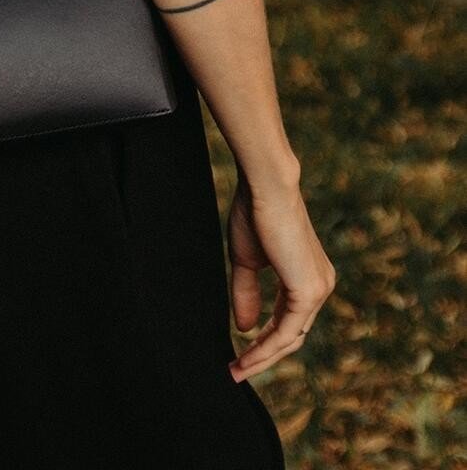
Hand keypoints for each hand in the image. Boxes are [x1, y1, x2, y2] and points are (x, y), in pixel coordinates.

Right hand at [225, 171, 335, 381]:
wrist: (266, 187)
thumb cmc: (254, 213)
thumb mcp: (247, 260)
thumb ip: (247, 294)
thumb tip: (246, 329)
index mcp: (306, 276)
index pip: (287, 320)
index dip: (263, 341)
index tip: (238, 355)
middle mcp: (319, 285)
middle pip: (292, 334)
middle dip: (263, 355)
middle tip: (237, 370)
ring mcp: (318, 289)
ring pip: (291, 337)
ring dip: (263, 356)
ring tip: (237, 369)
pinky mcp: (309, 291)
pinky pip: (288, 330)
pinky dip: (266, 347)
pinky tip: (247, 355)